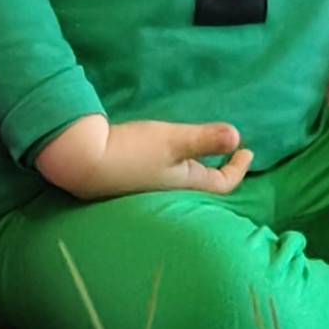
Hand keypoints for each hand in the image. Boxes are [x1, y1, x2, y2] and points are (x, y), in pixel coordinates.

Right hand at [34, 116, 252, 198]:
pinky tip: (167, 155)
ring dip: (197, 167)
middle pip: (202, 186)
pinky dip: (176, 166)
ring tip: (203, 152)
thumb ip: (203, 139)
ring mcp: (148, 189)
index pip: (221, 184)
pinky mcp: (131, 180)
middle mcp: (168, 191)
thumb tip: (237, 136)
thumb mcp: (171, 141)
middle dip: (219, 171)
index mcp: (184, 184)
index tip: (247, 150)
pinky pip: (165, 176)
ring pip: (182, 182)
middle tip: (229, 153)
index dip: (238, 169)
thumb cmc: (130, 153)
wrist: (81, 161)